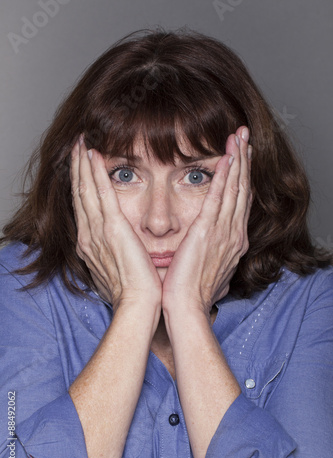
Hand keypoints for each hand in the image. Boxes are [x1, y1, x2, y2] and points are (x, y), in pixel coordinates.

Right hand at [71, 137, 161, 315]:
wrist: (138, 305)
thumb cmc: (133, 291)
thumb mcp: (118, 268)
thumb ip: (114, 251)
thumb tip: (118, 245)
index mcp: (91, 244)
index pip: (83, 207)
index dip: (80, 185)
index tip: (81, 166)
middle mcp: (89, 235)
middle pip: (79, 194)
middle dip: (77, 168)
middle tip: (76, 146)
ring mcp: (98, 231)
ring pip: (86, 189)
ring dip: (82, 164)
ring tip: (80, 144)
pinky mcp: (114, 228)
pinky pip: (101, 194)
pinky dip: (95, 173)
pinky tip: (93, 155)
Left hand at [162, 126, 251, 316]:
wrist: (186, 307)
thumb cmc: (191, 291)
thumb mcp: (207, 270)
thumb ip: (212, 256)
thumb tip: (210, 254)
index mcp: (232, 242)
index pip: (239, 203)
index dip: (242, 179)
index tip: (242, 160)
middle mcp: (233, 234)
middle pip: (242, 190)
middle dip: (244, 161)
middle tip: (245, 138)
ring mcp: (223, 232)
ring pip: (235, 188)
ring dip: (238, 160)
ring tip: (240, 137)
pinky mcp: (208, 231)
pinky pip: (220, 197)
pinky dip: (225, 176)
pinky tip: (227, 157)